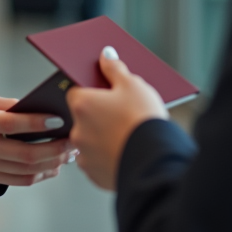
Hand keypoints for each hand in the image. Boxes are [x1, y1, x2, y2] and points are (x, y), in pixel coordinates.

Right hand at [0, 92, 75, 185]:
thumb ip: (4, 104)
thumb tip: (33, 107)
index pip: (14, 124)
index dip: (39, 123)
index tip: (59, 119)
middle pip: (26, 153)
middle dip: (55, 149)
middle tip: (73, 142)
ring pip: (25, 170)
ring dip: (51, 164)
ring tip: (67, 155)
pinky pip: (17, 181)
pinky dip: (37, 176)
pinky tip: (50, 167)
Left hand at [67, 47, 166, 190]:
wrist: (156, 162)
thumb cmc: (143, 120)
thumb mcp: (133, 85)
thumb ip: (115, 69)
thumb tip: (106, 55)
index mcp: (82, 105)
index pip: (75, 92)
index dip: (92, 92)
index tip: (107, 95)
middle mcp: (77, 131)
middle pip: (83, 118)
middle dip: (99, 116)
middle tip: (121, 116)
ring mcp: (85, 155)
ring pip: (90, 141)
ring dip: (102, 138)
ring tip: (126, 135)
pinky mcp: (95, 175)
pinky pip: (97, 162)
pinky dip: (107, 157)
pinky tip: (125, 152)